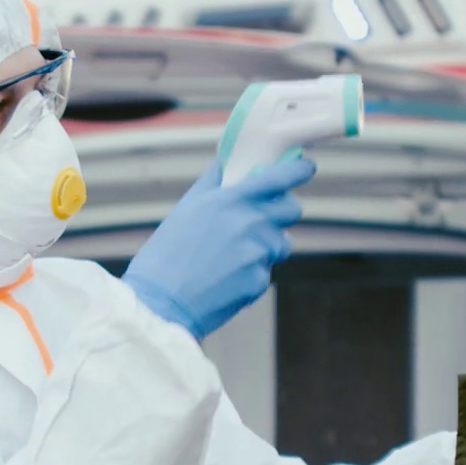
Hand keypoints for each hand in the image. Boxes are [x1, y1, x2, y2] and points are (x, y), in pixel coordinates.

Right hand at [122, 154, 313, 338]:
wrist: (160, 303)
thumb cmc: (166, 255)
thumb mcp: (186, 208)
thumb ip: (213, 182)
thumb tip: (227, 161)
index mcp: (232, 200)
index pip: (281, 177)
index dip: (299, 170)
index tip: (305, 168)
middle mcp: (250, 223)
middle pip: (292, 209)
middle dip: (283, 212)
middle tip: (262, 220)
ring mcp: (257, 254)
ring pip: (280, 244)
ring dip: (266, 248)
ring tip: (231, 258)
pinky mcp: (258, 282)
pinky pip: (265, 272)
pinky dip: (251, 275)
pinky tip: (225, 280)